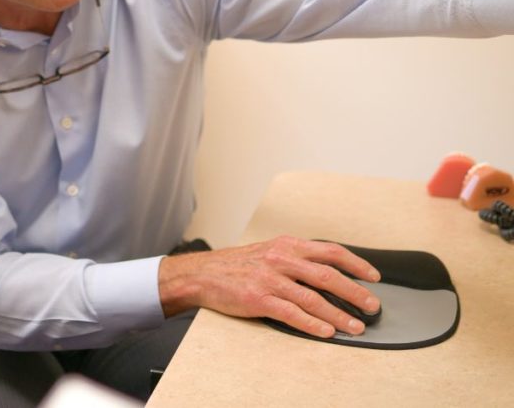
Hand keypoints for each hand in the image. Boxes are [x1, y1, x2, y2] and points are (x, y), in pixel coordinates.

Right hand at [157, 235, 380, 337]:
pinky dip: (312, 324)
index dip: (356, 264)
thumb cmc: (238, 265)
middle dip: (355, 292)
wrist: (203, 273)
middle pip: (328, 275)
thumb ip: (296, 258)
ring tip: (355, 326)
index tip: (373, 276)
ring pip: (313, 298)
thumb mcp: (269, 251)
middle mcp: (281, 258)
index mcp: (287, 245)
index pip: (330, 251)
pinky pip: (292, 313)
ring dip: (338, 314)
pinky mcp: (258, 299)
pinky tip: (326, 332)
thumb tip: (329, 273)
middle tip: (372, 306)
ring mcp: (269, 279)